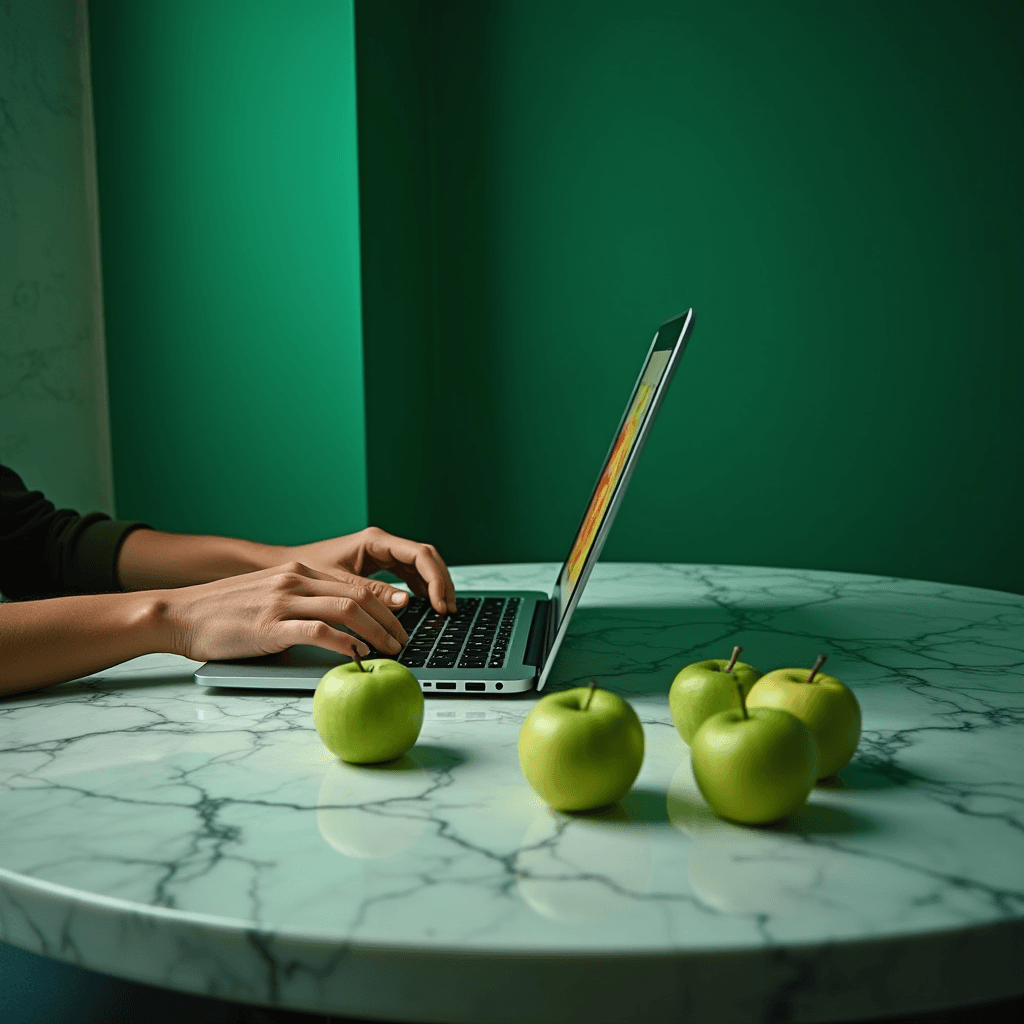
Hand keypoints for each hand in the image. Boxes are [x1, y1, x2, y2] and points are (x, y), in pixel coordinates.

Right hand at [161, 561, 409, 662]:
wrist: (180, 615)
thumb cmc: (224, 612)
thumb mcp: (269, 595)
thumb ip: (302, 601)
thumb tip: (339, 623)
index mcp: (297, 571)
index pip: (354, 583)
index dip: (384, 602)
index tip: (402, 620)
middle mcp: (294, 580)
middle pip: (359, 595)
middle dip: (388, 620)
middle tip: (402, 642)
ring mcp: (283, 601)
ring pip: (346, 609)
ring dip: (375, 632)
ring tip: (389, 652)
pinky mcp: (271, 626)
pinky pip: (320, 631)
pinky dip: (345, 643)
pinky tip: (357, 656)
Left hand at [285, 527, 456, 614]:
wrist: (285, 568)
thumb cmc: (305, 572)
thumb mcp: (340, 585)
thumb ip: (372, 593)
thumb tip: (407, 602)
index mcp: (375, 541)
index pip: (420, 554)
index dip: (436, 579)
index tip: (439, 604)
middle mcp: (382, 544)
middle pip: (427, 558)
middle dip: (442, 583)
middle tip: (448, 610)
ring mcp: (383, 553)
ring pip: (421, 565)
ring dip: (435, 586)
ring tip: (443, 611)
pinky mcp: (379, 564)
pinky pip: (409, 573)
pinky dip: (421, 588)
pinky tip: (425, 606)